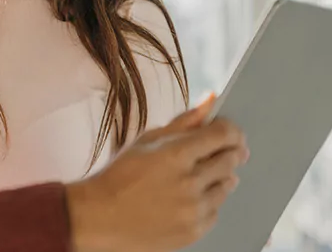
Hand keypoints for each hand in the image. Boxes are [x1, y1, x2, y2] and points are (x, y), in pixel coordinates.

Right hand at [66, 95, 248, 251]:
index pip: (224, 134)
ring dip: (218, 176)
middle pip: (231, 159)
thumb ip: (184, 122)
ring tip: (195, 176)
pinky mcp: (194, 231)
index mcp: (176, 154)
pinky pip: (216, 210)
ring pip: (226, 185)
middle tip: (217, 152)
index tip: (229, 131)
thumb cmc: (120, 175)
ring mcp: (193, 209)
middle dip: (228, 151)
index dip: (231, 129)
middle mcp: (189, 182)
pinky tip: (188, 197)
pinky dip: (208, 201)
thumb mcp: (148, 141)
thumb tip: (211, 100)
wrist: (100, 216)